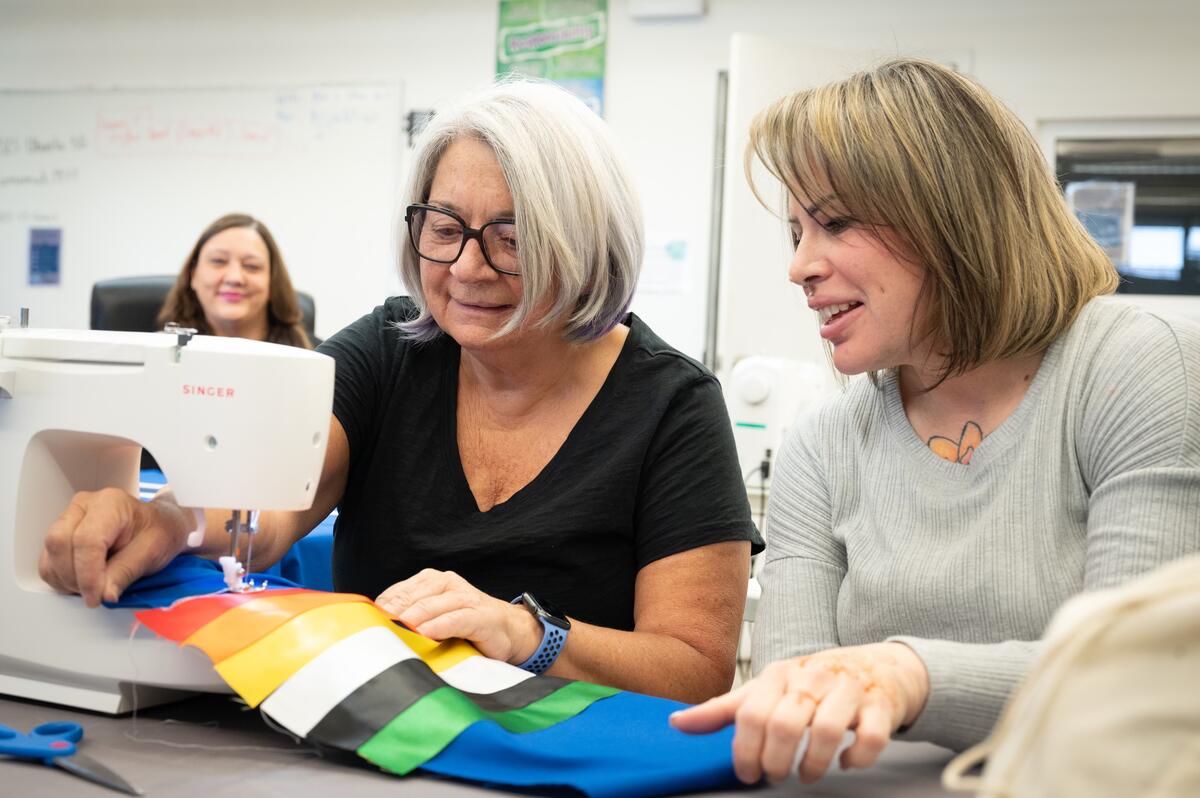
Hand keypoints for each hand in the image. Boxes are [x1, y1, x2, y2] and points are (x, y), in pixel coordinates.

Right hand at [39, 487, 192, 606]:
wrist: (159, 527)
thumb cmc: (159, 532)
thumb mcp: (153, 552)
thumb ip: (126, 572)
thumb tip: (104, 594)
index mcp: (110, 503)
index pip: (86, 540)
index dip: (88, 574)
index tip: (97, 596)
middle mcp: (84, 506)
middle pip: (59, 543)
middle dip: (75, 577)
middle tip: (96, 595)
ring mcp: (69, 519)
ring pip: (50, 554)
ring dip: (67, 580)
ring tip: (94, 588)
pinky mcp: (61, 536)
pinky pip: (48, 562)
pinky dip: (61, 580)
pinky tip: (83, 584)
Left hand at [375, 569, 543, 664]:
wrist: (509, 631)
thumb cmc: (464, 627)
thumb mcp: (433, 618)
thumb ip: (409, 618)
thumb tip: (373, 630)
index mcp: (431, 581)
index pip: (397, 592)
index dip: (381, 609)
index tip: (364, 624)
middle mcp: (447, 583)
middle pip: (412, 597)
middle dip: (393, 613)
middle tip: (375, 630)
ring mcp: (466, 597)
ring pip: (432, 605)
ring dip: (413, 618)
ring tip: (397, 630)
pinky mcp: (482, 616)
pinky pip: (457, 619)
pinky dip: (440, 626)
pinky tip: (426, 634)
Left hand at [670, 642, 929, 784]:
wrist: (875, 666)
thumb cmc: (812, 682)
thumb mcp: (765, 690)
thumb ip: (723, 709)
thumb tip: (677, 723)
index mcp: (780, 674)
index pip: (751, 713)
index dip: (744, 751)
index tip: (747, 773)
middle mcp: (812, 677)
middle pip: (784, 724)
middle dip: (775, 761)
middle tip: (775, 775)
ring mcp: (848, 690)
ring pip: (825, 731)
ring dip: (812, 765)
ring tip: (805, 775)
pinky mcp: (880, 706)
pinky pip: (869, 737)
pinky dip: (855, 757)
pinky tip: (843, 762)